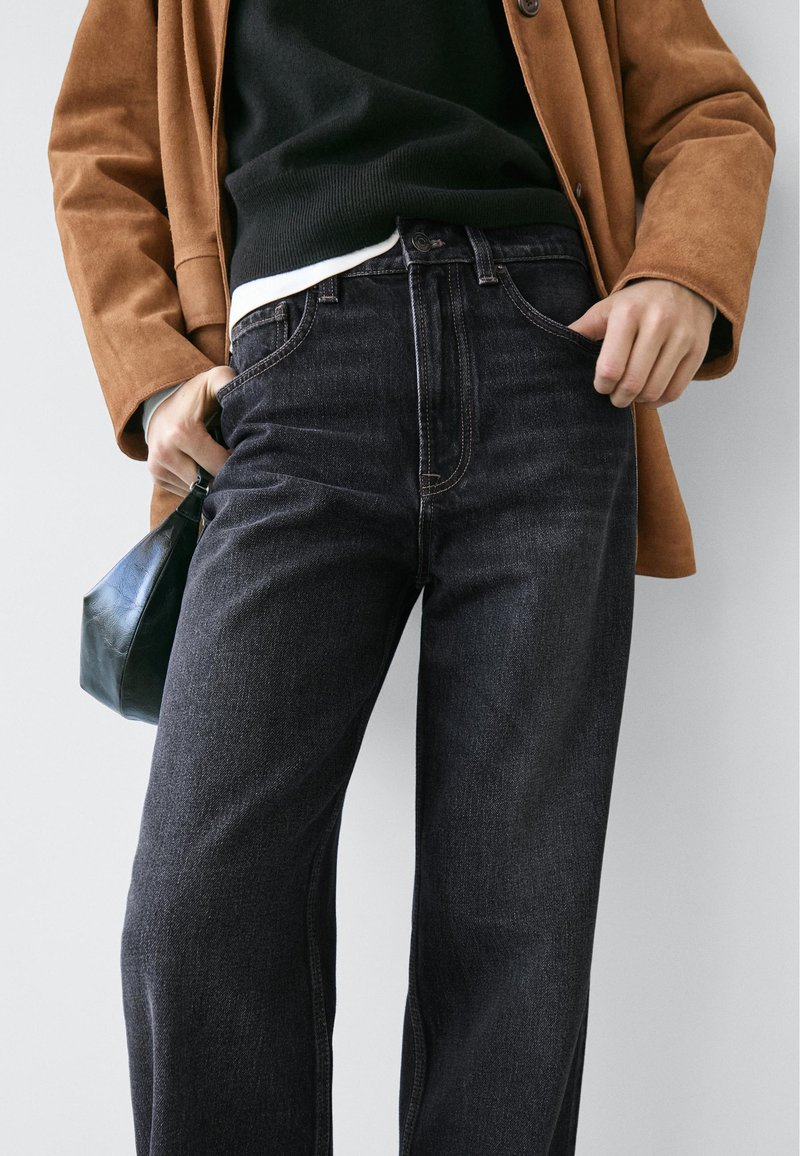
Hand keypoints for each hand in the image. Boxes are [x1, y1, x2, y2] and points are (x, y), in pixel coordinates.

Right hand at [146, 365, 236, 494]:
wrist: (159, 400)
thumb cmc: (195, 394)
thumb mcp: (215, 380)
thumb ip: (231, 385)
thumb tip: (247, 399)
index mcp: (182, 433)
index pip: (220, 466)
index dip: (238, 463)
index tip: (244, 452)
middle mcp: (165, 452)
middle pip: (208, 483)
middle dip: (226, 476)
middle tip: (236, 461)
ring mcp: (157, 467)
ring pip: (198, 490)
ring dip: (212, 481)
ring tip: (217, 460)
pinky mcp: (156, 476)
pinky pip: (186, 491)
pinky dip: (199, 483)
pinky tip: (203, 466)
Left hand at [567, 278, 716, 407]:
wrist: (684, 283)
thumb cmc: (636, 303)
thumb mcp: (606, 309)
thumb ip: (580, 330)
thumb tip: (547, 349)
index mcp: (628, 313)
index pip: (611, 368)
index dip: (602, 385)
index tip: (601, 384)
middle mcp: (658, 322)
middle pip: (633, 383)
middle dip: (618, 398)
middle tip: (614, 396)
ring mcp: (682, 336)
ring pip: (654, 390)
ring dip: (638, 400)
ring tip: (631, 393)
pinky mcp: (698, 349)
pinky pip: (675, 391)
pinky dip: (659, 400)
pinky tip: (650, 392)